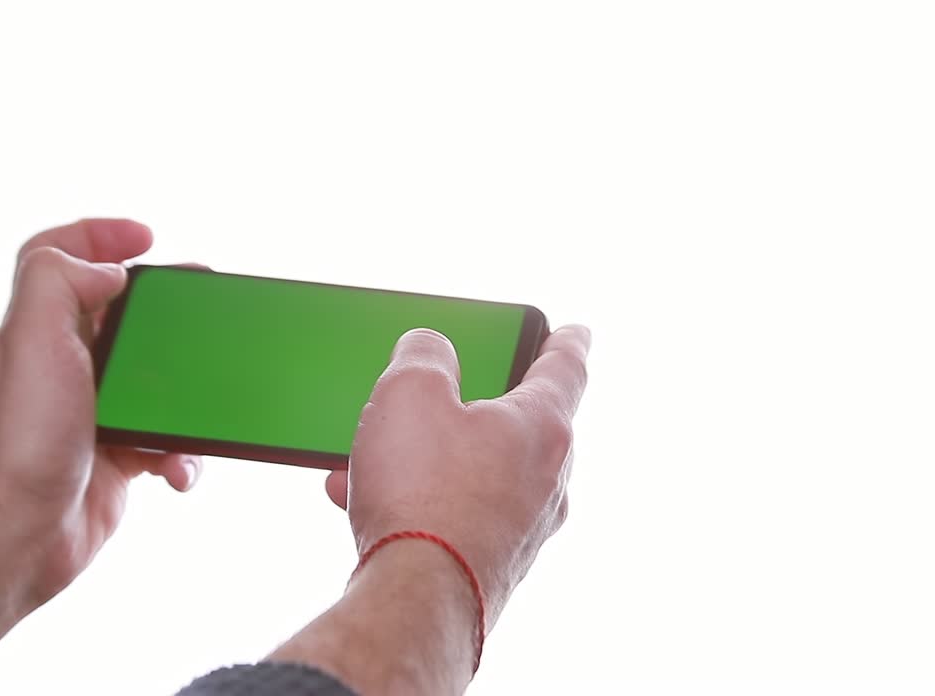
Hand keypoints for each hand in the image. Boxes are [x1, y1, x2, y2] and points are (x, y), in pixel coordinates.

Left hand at [0, 219, 203, 608]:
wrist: (18, 538)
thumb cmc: (20, 446)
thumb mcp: (31, 340)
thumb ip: (59, 282)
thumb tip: (106, 270)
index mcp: (38, 329)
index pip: (58, 258)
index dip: (98, 235)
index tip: (146, 236)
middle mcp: (61, 365)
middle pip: (120, 314)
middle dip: (165, 309)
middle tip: (204, 304)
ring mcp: (89, 412)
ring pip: (152, 379)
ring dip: (185, 391)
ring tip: (207, 396)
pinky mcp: (114, 456)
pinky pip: (163, 439)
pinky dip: (180, 451)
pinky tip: (179, 467)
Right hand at [325, 325, 590, 629]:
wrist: (417, 603)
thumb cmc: (422, 494)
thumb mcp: (410, 393)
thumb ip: (423, 355)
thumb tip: (430, 349)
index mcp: (542, 426)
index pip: (566, 368)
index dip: (564, 341)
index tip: (574, 332)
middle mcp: (547, 480)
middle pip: (515, 423)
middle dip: (468, 406)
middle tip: (444, 391)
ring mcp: (523, 528)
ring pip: (472, 472)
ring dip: (421, 457)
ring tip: (366, 455)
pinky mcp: (492, 566)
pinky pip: (453, 513)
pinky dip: (414, 499)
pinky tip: (359, 499)